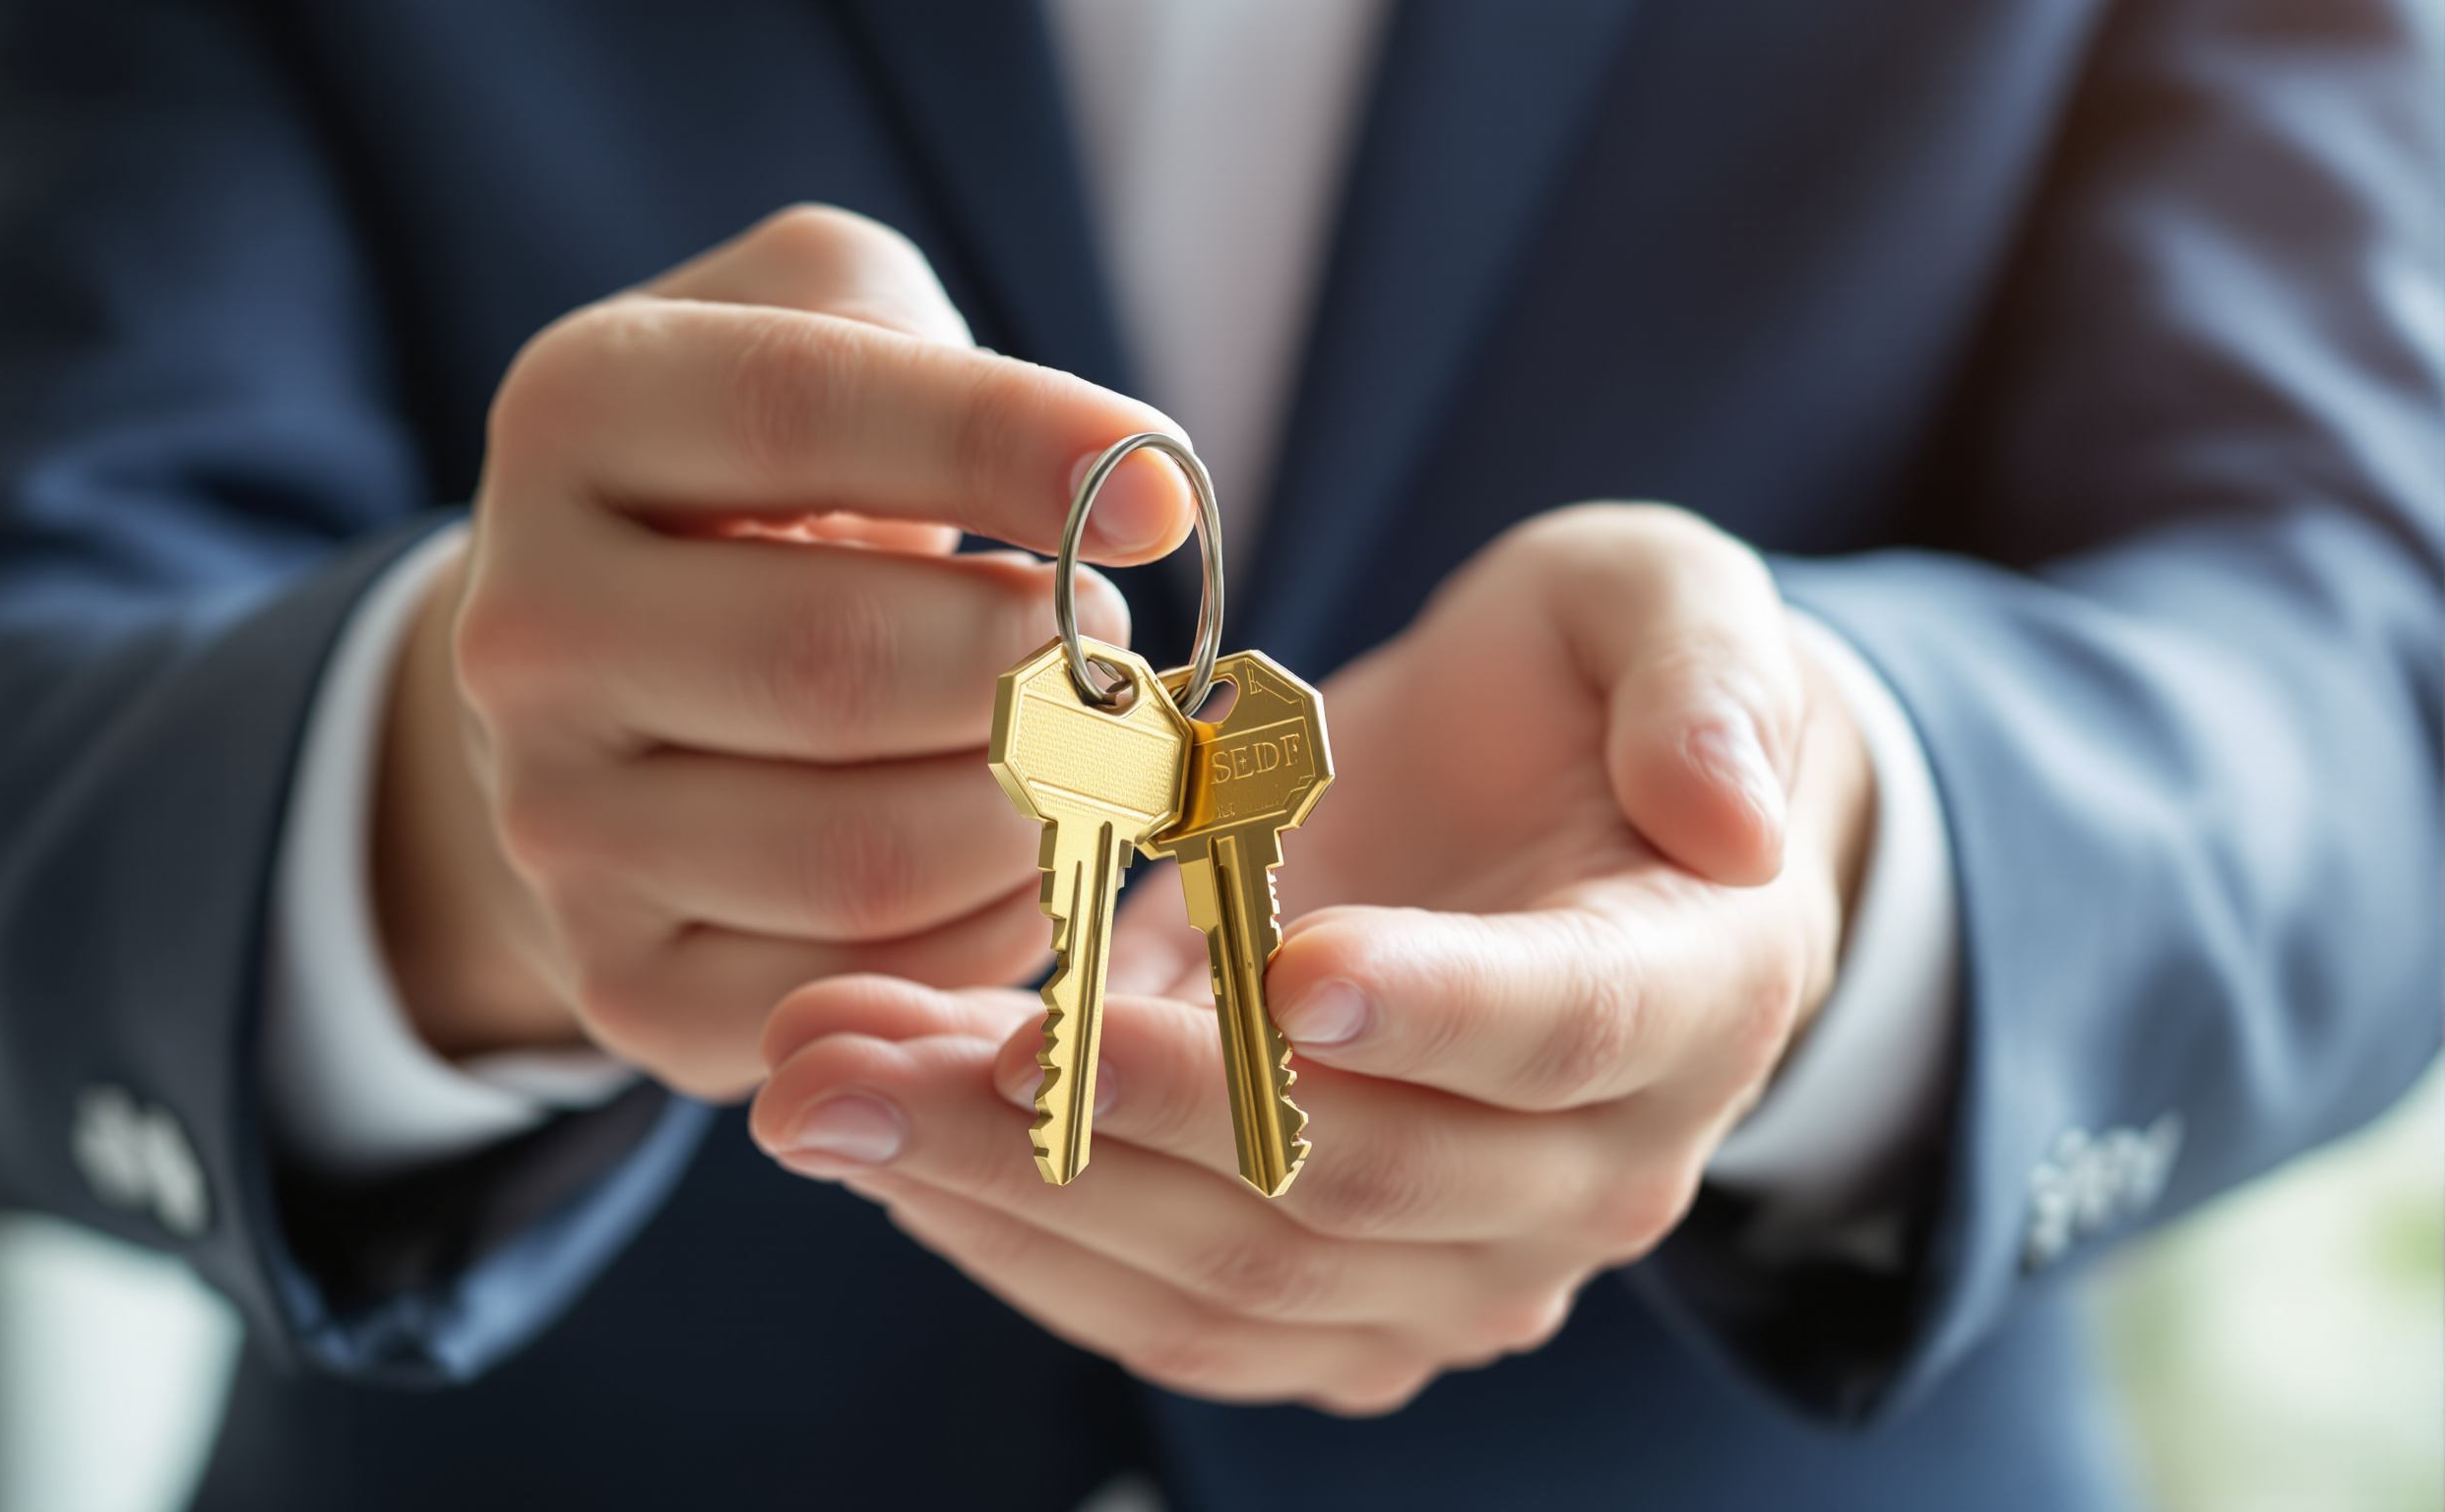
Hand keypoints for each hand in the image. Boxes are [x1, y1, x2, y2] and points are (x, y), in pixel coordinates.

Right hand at [373, 205, 1196, 1099]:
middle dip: (1033, 667)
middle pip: (838, 664)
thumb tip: (1135, 482)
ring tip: (1081, 757)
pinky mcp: (619, 978)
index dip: (1002, 448)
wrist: (599, 689)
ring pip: (863, 856)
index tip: (1163, 501)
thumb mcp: (819, 334)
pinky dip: (988, 936)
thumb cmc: (765, 493)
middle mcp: (527, 627)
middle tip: (1111, 657)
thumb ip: (949, 358)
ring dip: (1031, 812)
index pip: (800, 412)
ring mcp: (555, 821)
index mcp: (575, 416)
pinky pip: (853, 985)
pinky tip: (1022, 862)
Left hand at [748, 505, 1874, 1411]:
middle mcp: (1592, 1172)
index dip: (1431, 1004)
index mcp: (1695, 990)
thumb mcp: (1664, 608)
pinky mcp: (1344, 1302)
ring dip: (1010, 1193)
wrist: (1555, 821)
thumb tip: (1728, 811)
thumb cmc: (1592, 691)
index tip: (1274, 964)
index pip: (1565, 1027)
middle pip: (1348, 1181)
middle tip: (876, 1042)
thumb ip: (1705, 681)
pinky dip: (1023, 1236)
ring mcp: (1463, 1266)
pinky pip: (1177, 1311)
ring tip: (816, 1085)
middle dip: (1105, 1111)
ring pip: (1235, 1277)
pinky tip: (880, 1141)